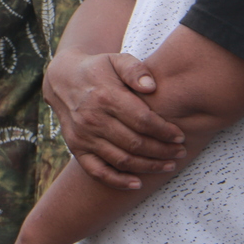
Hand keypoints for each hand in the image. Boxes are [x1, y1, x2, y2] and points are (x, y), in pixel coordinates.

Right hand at [43, 49, 184, 189]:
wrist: (63, 80)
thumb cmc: (98, 70)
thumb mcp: (116, 60)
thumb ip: (135, 69)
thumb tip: (151, 87)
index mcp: (105, 96)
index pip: (142, 121)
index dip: (164, 131)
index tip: (180, 136)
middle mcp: (92, 119)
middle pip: (135, 143)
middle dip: (162, 151)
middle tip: (180, 152)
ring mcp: (82, 136)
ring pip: (121, 160)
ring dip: (148, 166)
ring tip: (168, 165)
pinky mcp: (76, 147)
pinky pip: (97, 171)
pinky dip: (118, 181)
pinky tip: (137, 183)